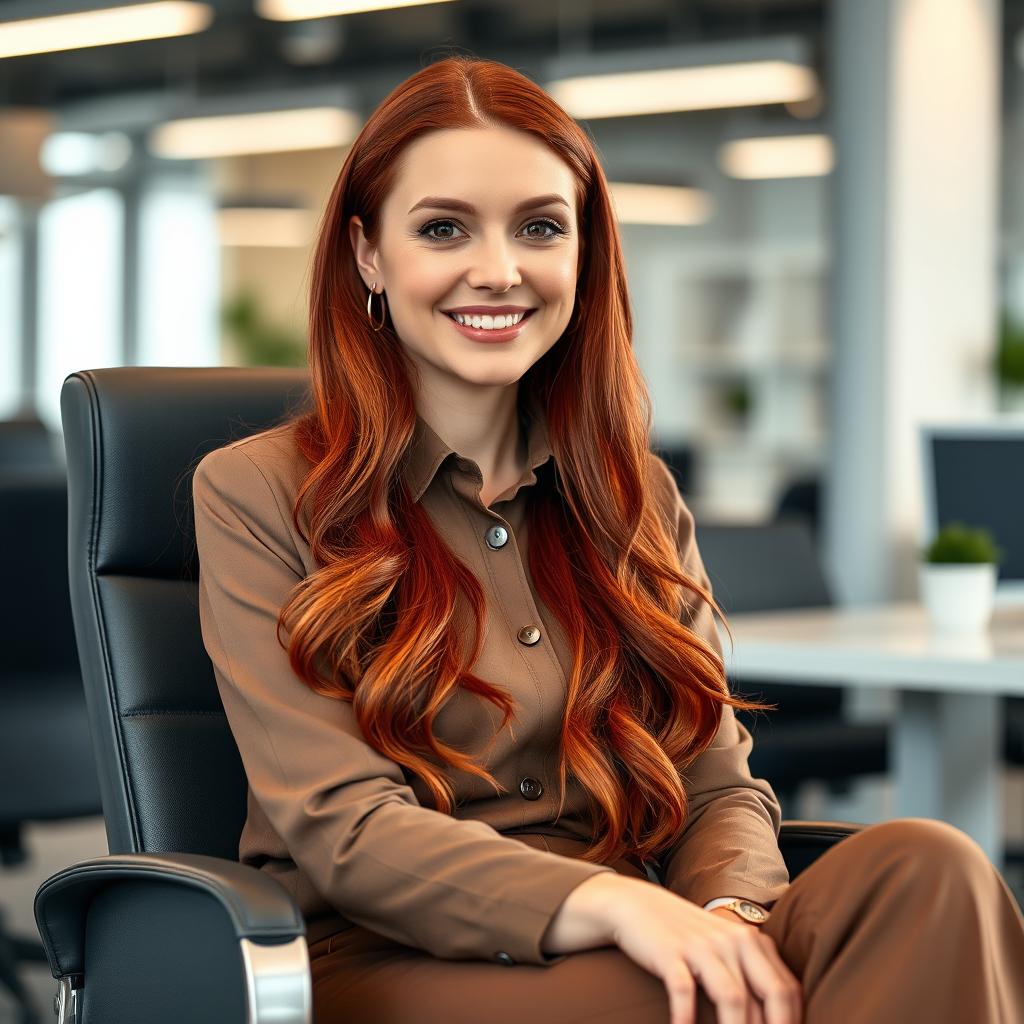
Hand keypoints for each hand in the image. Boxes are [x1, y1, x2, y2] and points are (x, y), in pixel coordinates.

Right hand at [603, 877, 801, 1023]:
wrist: (636, 904)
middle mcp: (734, 940)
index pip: (788, 990)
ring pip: (733, 999)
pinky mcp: (670, 952)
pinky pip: (684, 991)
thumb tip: (776, 1019)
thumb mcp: (724, 948)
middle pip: (772, 995)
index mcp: (752, 941)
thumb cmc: (686, 937)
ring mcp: (702, 945)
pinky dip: (686, 1019)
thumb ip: (750, 976)